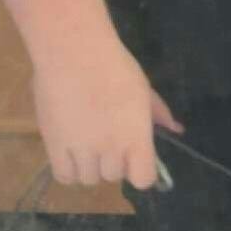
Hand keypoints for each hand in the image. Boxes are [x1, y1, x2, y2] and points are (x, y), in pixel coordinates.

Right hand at [32, 29, 182, 190]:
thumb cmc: (113, 65)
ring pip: (89, 179)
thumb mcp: (143, 89)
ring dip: (89, 166)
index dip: (139, 171)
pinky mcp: (54, 145)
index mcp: (136, 138)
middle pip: (114, 176)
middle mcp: (111, 149)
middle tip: (105, 140)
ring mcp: (82, 149)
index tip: (134, 159)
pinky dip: (68, 170)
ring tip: (84, 144)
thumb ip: (158, 113)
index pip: (143, 179)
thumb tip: (176, 129)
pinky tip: (69, 154)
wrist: (74, 51)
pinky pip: (64, 176)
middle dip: (112, 162)